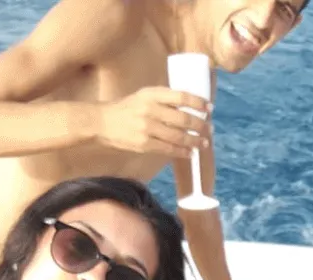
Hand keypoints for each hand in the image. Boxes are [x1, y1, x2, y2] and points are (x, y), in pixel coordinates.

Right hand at [96, 87, 211, 160]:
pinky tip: (190, 152)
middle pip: (183, 119)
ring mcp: (147, 127)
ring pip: (178, 136)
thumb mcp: (144, 96)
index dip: (198, 103)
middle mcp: (150, 109)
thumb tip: (191, 108)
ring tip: (203, 143)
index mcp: (151, 94)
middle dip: (200, 126)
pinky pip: (168, 149)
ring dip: (194, 141)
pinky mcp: (144, 143)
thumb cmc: (128, 109)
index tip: (209, 108)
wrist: (103, 122)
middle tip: (209, 130)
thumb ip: (164, 100)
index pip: (181, 97)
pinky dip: (182, 152)